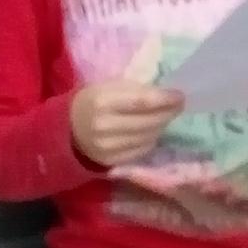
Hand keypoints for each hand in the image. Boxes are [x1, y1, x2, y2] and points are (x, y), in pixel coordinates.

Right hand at [71, 79, 185, 166]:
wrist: (68, 129)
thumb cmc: (92, 101)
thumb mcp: (108, 87)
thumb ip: (136, 90)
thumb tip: (167, 94)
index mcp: (102, 102)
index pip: (142, 102)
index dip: (165, 100)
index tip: (180, 96)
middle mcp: (105, 126)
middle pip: (148, 122)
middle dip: (168, 113)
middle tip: (179, 106)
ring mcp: (108, 147)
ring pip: (147, 137)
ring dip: (161, 126)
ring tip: (165, 117)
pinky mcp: (111, 161)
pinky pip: (141, 150)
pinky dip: (151, 139)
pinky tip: (151, 131)